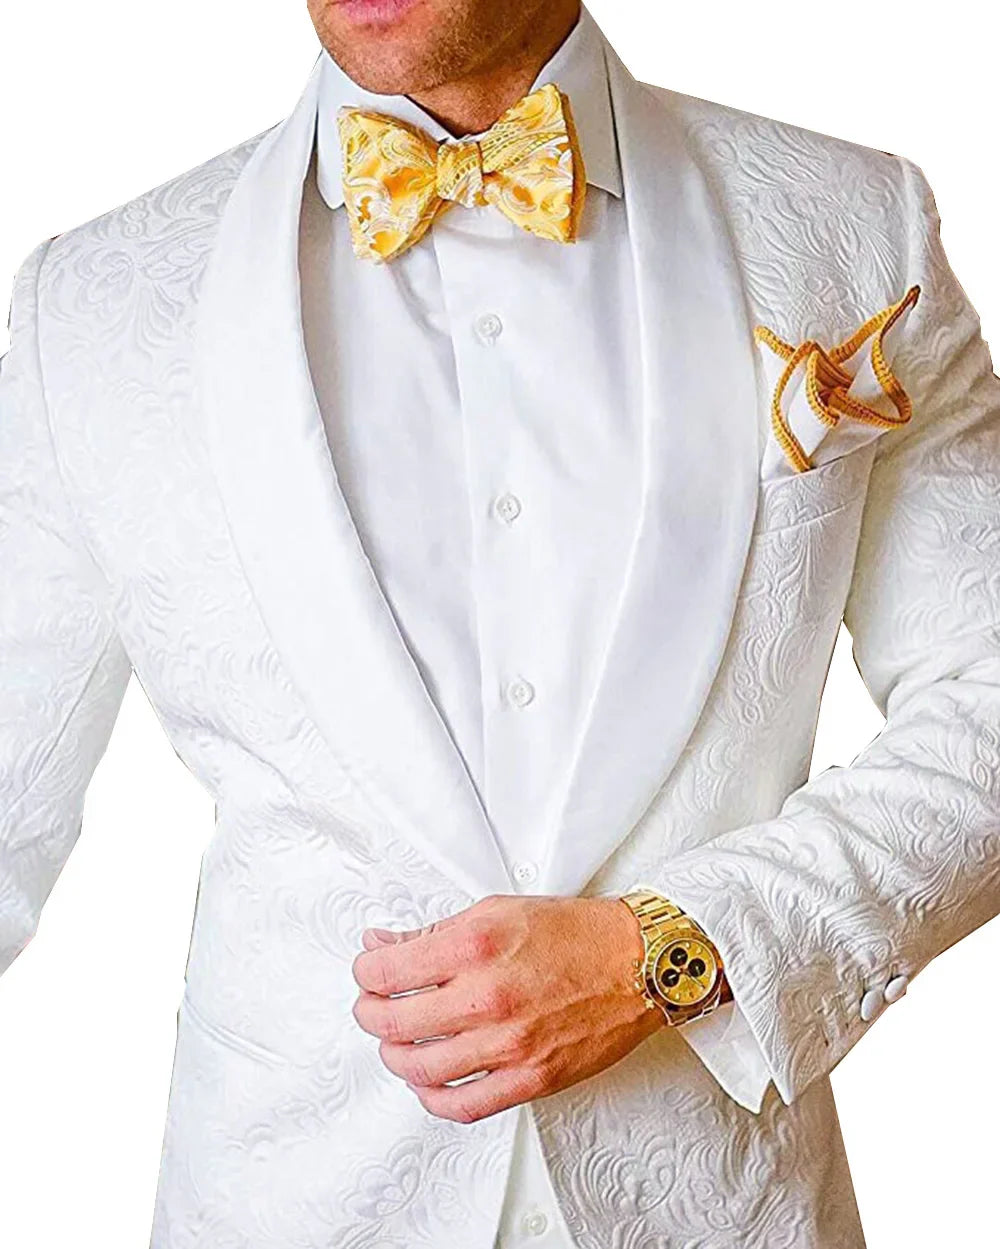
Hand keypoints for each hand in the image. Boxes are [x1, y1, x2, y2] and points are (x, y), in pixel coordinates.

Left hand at [351, 893, 662, 1122]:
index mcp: (475, 945)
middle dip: (370, 1013)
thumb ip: (435, 933)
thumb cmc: (574, 932)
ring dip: (395, 1056)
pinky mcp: (529, 1079)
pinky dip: (432, 1098)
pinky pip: (461, 1104)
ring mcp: (508, 1043)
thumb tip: (382, 944)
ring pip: (418, 1067)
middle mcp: (487, 996)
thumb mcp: (497, 910)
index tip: (369, 972)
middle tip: (374, 1005)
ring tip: (399, 1042)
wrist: (638, 962)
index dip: (365, 972)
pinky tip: (429, 1081)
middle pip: (391, 1021)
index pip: (385, 970)